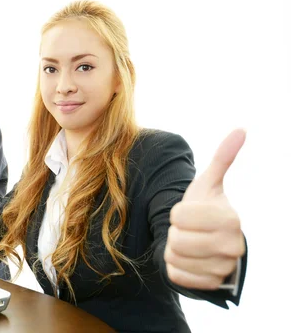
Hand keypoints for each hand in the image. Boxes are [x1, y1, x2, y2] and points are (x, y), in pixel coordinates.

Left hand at [165, 128, 246, 289]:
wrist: (211, 241)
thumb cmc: (206, 209)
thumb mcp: (209, 183)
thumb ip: (222, 158)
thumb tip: (241, 129)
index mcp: (230, 218)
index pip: (178, 215)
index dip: (177, 212)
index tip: (191, 213)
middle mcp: (232, 246)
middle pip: (175, 238)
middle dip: (175, 231)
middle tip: (189, 230)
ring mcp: (222, 267)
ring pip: (174, 256)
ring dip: (174, 248)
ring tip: (190, 242)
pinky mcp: (209, 284)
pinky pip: (175, 274)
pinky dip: (175, 266)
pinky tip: (189, 259)